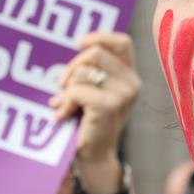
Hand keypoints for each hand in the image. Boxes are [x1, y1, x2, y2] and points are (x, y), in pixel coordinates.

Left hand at [50, 32, 140, 166]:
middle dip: (72, 66)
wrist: (94, 156)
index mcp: (130, 75)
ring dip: (67, 88)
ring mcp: (123, 94)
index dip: (100, 37)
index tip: (78, 43)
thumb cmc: (89, 121)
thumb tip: (75, 48)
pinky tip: (64, 115)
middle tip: (62, 84)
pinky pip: (77, 90)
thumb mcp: (94, 90)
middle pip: (95, 53)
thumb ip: (90, 69)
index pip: (122, 42)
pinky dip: (66, 102)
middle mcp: (132, 83)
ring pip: (83, 71)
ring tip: (66, 104)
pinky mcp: (109, 106)